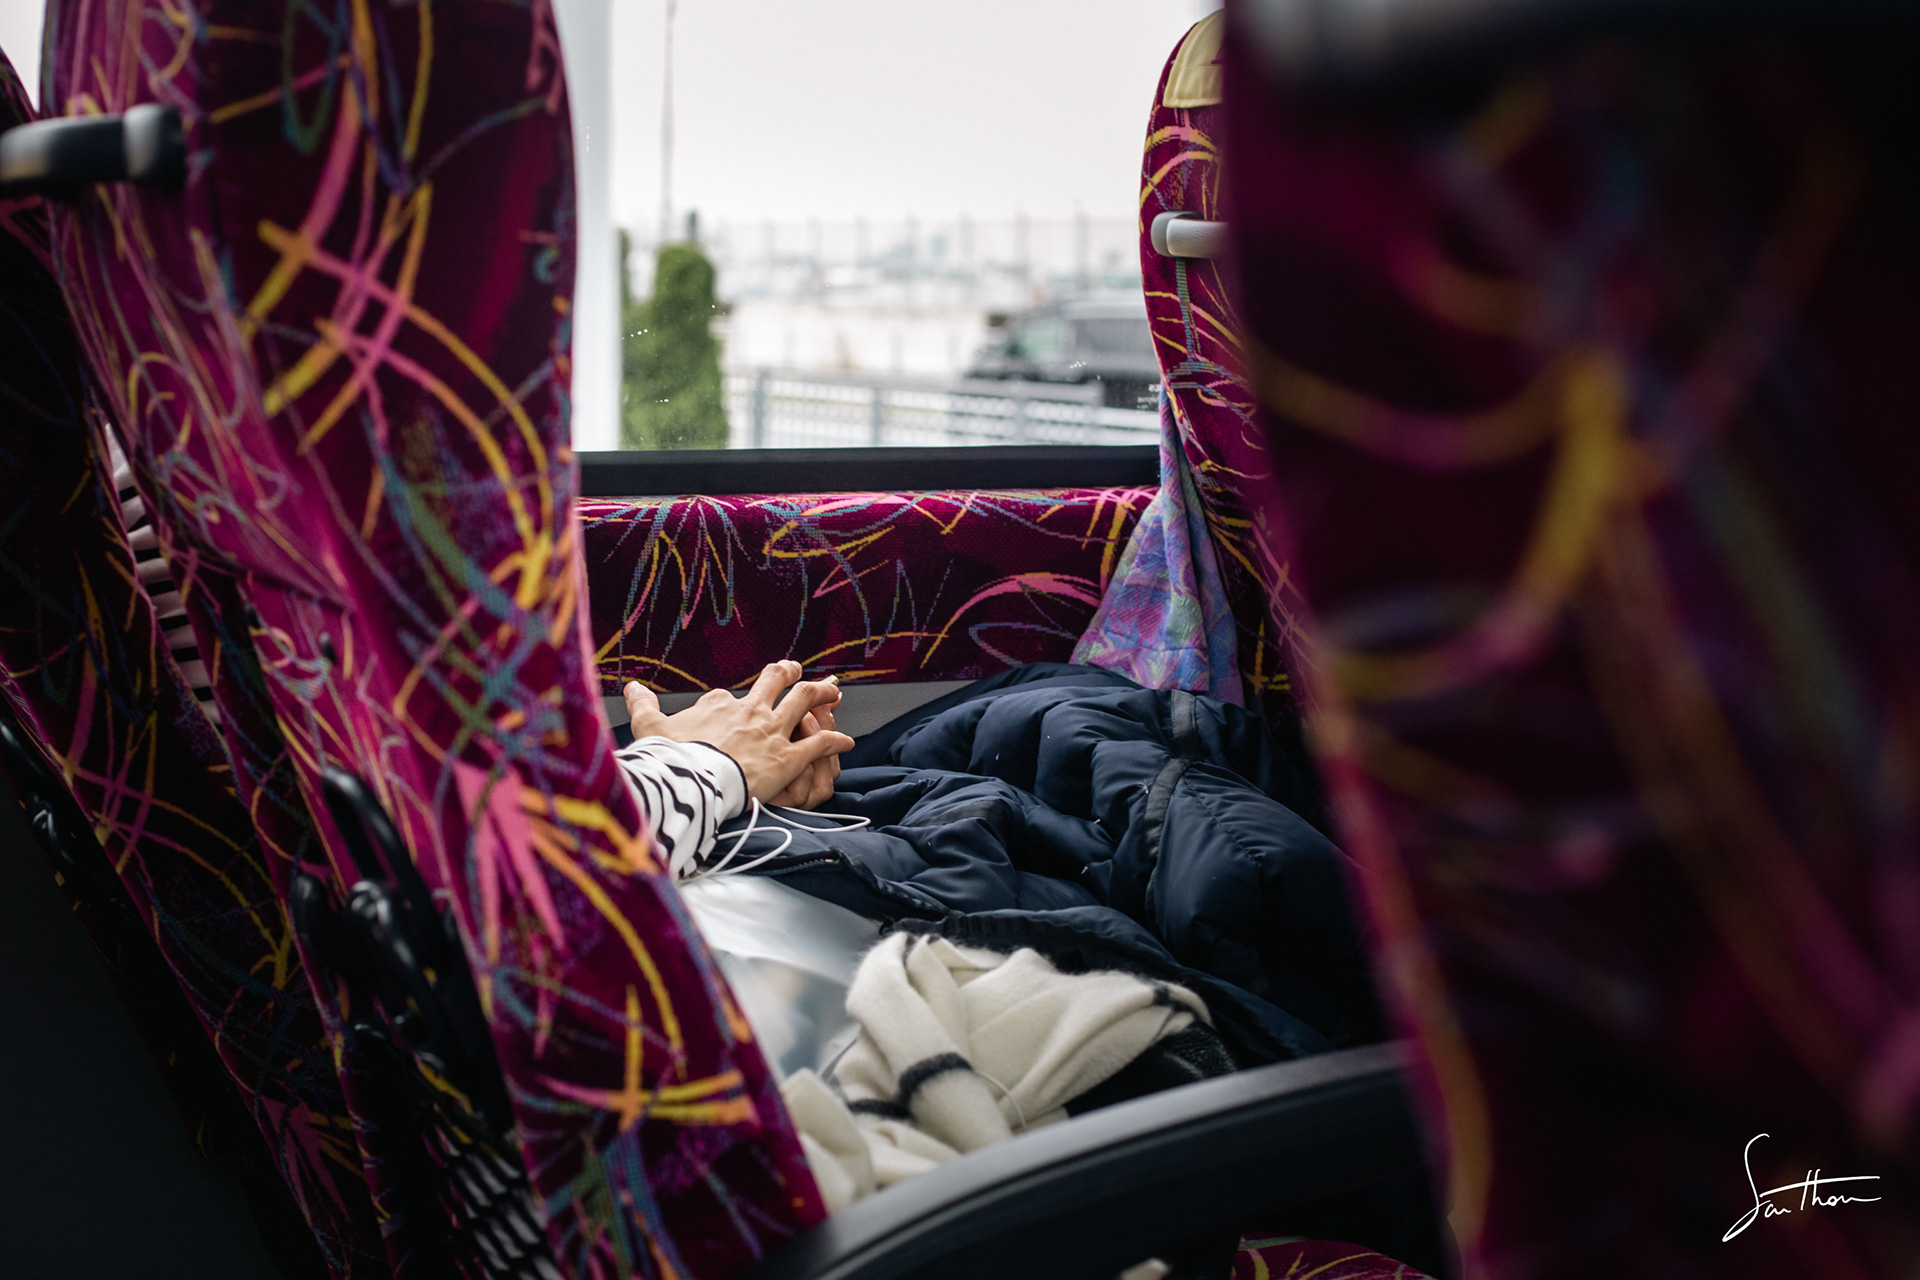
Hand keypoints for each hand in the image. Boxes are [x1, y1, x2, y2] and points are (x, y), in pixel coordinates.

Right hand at [624, 661, 853, 806]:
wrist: (690, 782)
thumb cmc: (669, 759)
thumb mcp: (649, 728)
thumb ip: (642, 706)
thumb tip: (629, 687)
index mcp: (719, 703)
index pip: (733, 695)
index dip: (740, 697)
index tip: (739, 700)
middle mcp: (751, 709)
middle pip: (778, 682)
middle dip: (791, 674)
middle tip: (800, 672)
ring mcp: (772, 731)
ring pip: (806, 701)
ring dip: (823, 694)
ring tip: (835, 691)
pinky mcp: (788, 757)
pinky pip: (820, 744)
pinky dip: (836, 741)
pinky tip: (847, 742)